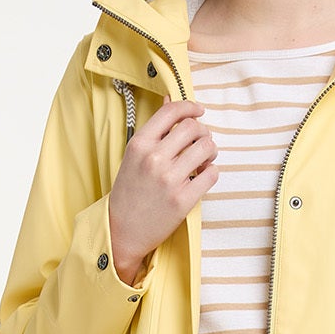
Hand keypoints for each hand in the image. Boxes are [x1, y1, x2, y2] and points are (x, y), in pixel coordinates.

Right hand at [109, 98, 218, 283]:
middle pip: (193, 127)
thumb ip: (154, 131)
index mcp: (140, 145)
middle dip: (203, 131)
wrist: (121, 231)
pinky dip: (212, 171)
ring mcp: (169, 180)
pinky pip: (212, 174)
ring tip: (205, 158)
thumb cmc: (128, 193)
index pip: (171, 112)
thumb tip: (170, 102)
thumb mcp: (134, 156)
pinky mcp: (183, 200)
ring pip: (206, 148)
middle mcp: (154, 159)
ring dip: (211, 150)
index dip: (189, 107)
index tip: (198, 110)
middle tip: (201, 141)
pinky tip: (204, 175)